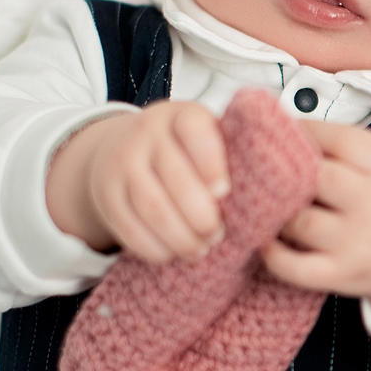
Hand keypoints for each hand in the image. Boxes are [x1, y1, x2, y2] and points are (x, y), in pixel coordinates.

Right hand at [47, 102, 228, 261]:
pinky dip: (155, 248)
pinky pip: (129, 228)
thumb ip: (228, 156)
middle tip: (217, 235)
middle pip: (176, 180)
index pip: (194, 131)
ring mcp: (122, 163)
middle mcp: (146, 134)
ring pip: (153, 209)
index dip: (211, 163)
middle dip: (202, 216)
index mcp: (179, 115)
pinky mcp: (108, 195)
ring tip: (200, 249)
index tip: (224, 192)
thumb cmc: (182, 150)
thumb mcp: (204, 138)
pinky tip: (173, 254)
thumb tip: (263, 193)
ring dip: (181, 238)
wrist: (121, 149)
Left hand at [261, 121, 370, 334]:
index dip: (308, 132)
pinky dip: (273, 256)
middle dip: (291, 172)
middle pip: (317, 178)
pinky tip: (267, 242)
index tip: (288, 131)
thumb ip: (358, 151)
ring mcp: (358, 243)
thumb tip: (301, 135)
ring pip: (301, 222)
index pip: (341, 141)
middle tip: (274, 170)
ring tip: (273, 206)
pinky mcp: (344, 275)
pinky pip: (296, 268)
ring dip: (279, 212)